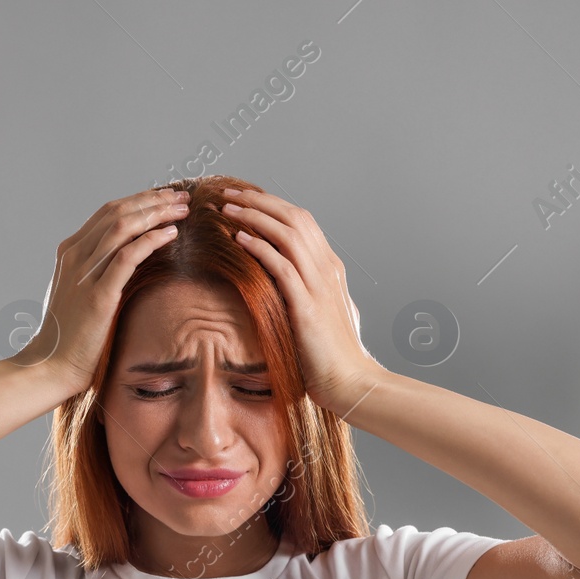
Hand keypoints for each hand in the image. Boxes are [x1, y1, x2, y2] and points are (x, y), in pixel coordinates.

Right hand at [18, 187, 189, 391]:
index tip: (166, 197)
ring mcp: (84, 273)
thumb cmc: (69, 334)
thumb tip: (124, 259)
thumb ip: (96, 270)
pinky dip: (151, 240)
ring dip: (156, 213)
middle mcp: (75, 255)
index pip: (108, 212)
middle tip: (181, 196)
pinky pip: (127, 257)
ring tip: (182, 209)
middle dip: (153, 200)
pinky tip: (171, 234)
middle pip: (118, 212)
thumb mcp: (78, 292)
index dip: (140, 200)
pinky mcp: (98, 295)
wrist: (52, 364)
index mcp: (70, 251)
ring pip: (123, 227)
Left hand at [215, 187, 384, 411]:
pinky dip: (260, 248)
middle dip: (259, 201)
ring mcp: (320, 285)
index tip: (244, 200)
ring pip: (287, 234)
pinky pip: (281, 266)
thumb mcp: (322, 316)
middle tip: (229, 193)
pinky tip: (239, 239)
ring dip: (255, 217)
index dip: (272, 206)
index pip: (301, 222)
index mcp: (331, 269)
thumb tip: (289, 290)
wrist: (352, 383)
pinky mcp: (308, 306)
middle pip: (293, 218)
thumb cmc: (334, 357)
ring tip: (227, 209)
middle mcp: (328, 269)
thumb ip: (308, 297)